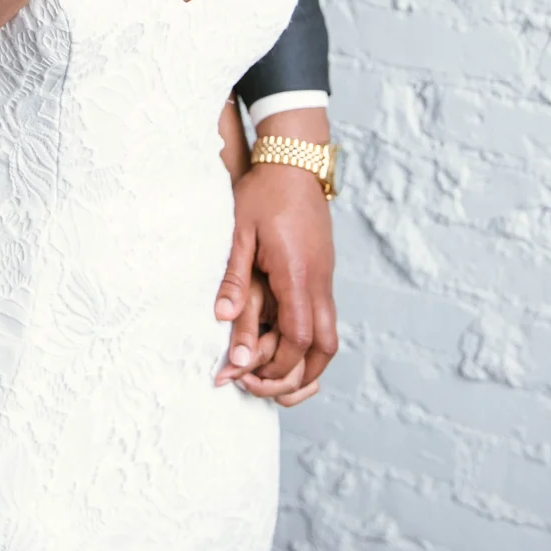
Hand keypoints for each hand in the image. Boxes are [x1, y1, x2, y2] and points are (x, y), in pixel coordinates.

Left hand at [215, 161, 336, 405]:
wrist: (294, 163)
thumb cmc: (264, 194)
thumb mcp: (240, 233)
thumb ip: (233, 279)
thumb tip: (221, 320)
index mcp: (298, 275)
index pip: (297, 337)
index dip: (273, 363)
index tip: (241, 374)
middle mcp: (319, 283)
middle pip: (323, 348)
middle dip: (295, 376)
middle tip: (258, 387)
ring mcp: (325, 280)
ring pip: (329, 339)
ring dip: (305, 366)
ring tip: (270, 380)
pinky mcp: (321, 276)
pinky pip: (322, 321)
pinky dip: (307, 346)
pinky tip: (279, 350)